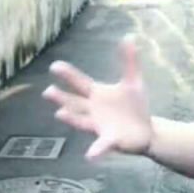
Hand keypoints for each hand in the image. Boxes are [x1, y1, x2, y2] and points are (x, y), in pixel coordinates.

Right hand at [42, 35, 151, 159]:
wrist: (145, 130)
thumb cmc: (134, 106)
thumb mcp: (133, 81)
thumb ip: (130, 61)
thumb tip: (129, 36)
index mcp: (98, 94)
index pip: (80, 83)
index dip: (68, 75)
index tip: (55, 66)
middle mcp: (93, 110)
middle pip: (75, 103)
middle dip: (62, 98)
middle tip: (48, 91)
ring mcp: (99, 126)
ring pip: (82, 121)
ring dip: (71, 119)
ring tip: (59, 114)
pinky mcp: (110, 140)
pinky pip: (101, 145)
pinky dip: (96, 150)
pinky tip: (90, 155)